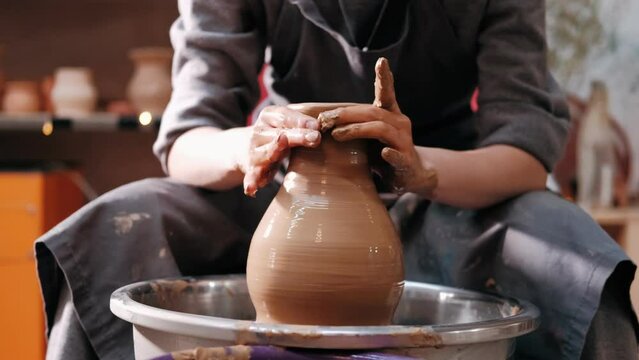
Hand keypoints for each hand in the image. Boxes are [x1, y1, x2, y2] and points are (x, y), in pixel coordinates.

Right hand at [243, 106, 320, 195]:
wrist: (244, 148)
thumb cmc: (276, 135)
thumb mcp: (287, 126)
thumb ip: (301, 125)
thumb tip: (317, 127)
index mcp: (268, 116)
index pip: (285, 116)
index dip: (301, 120)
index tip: (316, 125)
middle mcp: (259, 132)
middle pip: (280, 134)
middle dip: (297, 136)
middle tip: (315, 138)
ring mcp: (254, 152)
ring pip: (267, 153)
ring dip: (274, 151)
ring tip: (280, 150)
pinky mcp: (252, 170)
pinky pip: (251, 176)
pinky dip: (251, 182)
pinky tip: (251, 188)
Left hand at [317, 57, 437, 195]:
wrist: (411, 175)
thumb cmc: (384, 153)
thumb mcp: (370, 136)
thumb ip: (354, 125)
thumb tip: (320, 120)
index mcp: (390, 114)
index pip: (386, 93)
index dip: (384, 77)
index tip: (382, 61)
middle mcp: (399, 123)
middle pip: (371, 112)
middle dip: (345, 114)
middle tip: (323, 120)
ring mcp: (404, 141)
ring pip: (379, 129)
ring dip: (355, 130)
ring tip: (336, 135)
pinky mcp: (405, 160)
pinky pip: (396, 155)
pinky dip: (389, 154)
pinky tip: (382, 153)